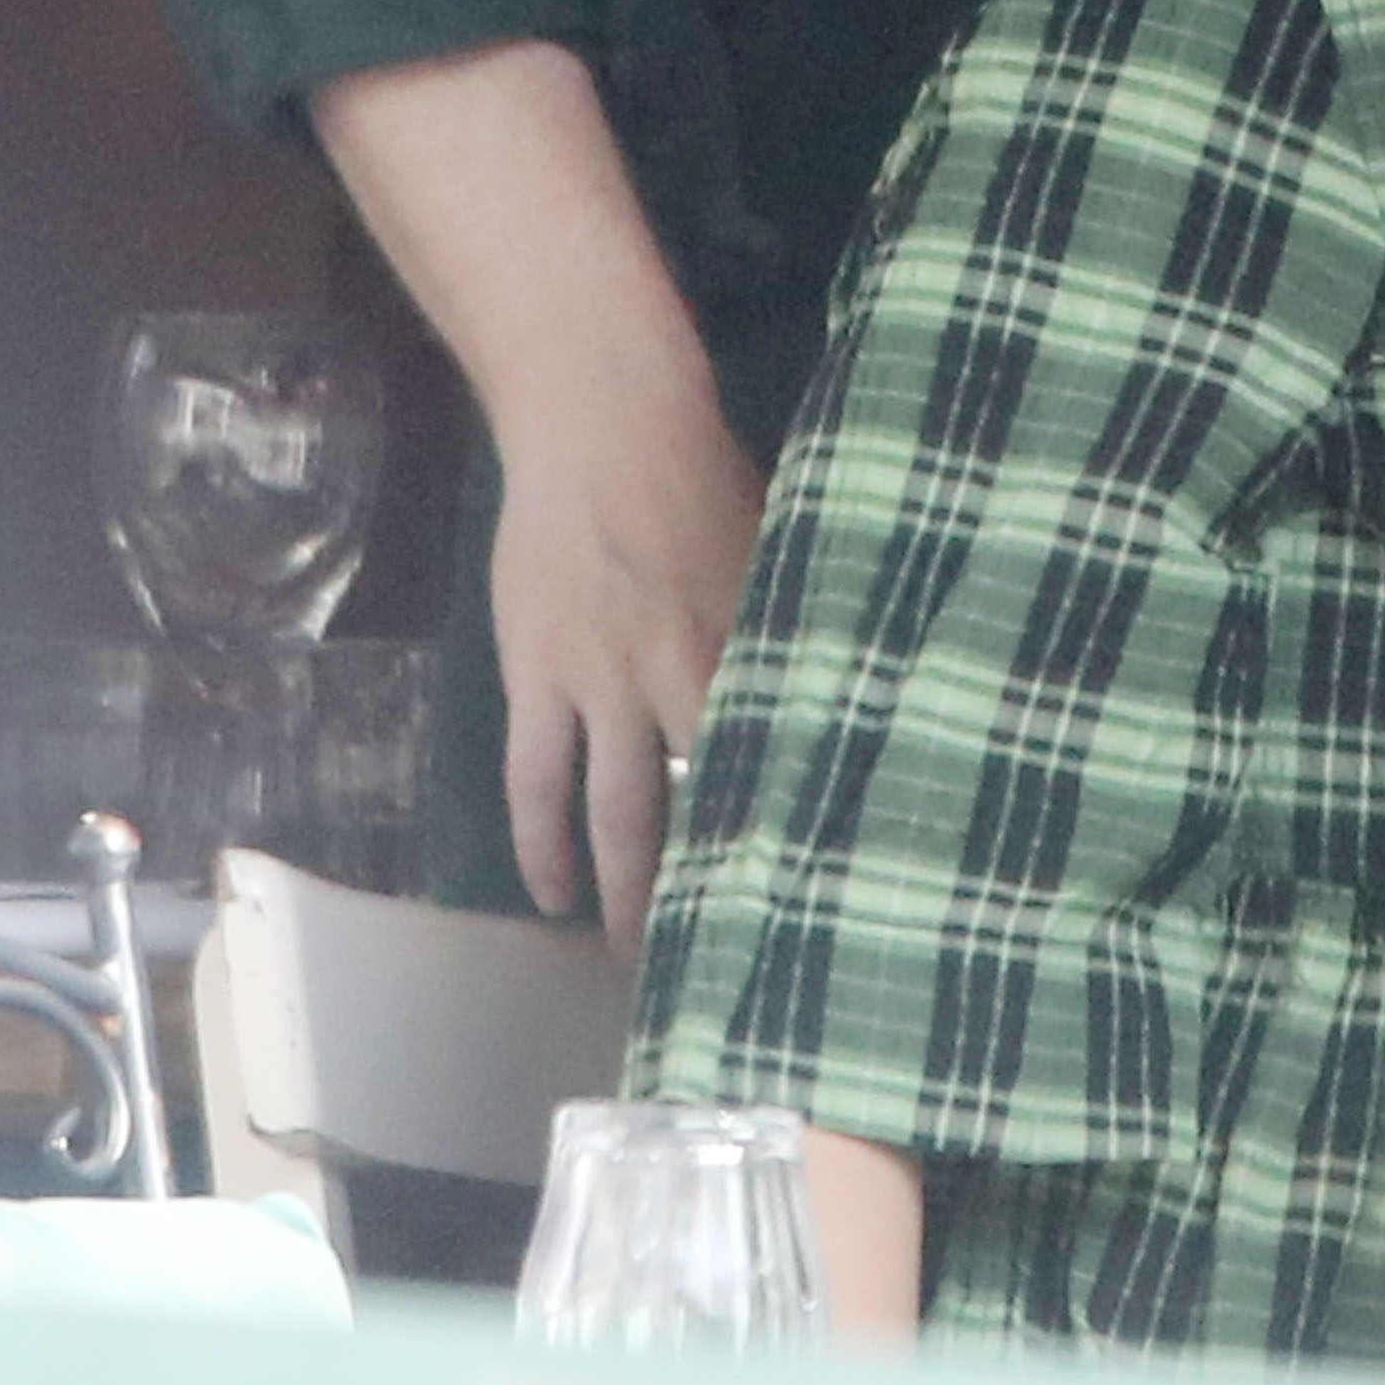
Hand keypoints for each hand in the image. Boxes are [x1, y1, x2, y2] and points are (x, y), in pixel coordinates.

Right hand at [490, 364, 761, 948]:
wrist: (602, 423)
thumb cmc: (704, 477)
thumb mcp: (777, 548)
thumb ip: (797, 626)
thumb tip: (849, 687)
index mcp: (750, 646)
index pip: (778, 764)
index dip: (791, 837)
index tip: (814, 902)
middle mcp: (679, 676)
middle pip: (701, 806)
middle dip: (710, 890)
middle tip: (726, 961)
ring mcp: (599, 681)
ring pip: (614, 811)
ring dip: (620, 889)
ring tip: (632, 956)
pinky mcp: (536, 675)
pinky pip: (536, 778)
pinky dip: (540, 841)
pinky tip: (549, 892)